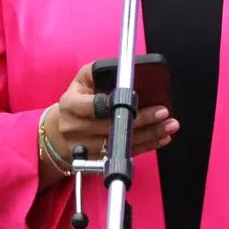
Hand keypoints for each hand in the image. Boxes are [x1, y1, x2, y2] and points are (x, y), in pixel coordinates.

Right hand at [44, 63, 177, 163]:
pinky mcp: (97, 160)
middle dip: (141, 120)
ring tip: (168, 126)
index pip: (95, 106)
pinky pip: (125, 154)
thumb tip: (122, 68)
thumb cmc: (76, 101)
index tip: (137, 98)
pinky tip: (161, 138)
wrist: (59, 132)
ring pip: (121, 144)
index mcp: (70, 105)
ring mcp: (86, 148)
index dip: (118, 104)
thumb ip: (99, 72)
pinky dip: (146, 146)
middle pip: (112, 127)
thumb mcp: (82, 81)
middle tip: (163, 112)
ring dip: (149, 135)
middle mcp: (75, 128)